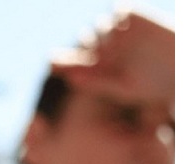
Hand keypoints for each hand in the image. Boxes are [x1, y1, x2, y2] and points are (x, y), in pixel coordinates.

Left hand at [52, 11, 173, 110]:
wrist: (182, 70)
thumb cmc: (152, 85)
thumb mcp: (121, 86)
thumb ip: (95, 82)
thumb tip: (69, 79)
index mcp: (101, 65)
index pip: (76, 62)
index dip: (63, 62)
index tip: (50, 63)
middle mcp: (108, 47)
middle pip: (87, 41)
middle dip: (86, 48)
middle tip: (88, 56)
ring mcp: (120, 31)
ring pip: (100, 27)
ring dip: (104, 36)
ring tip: (111, 48)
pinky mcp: (133, 16)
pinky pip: (119, 11)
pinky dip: (119, 19)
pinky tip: (122, 30)